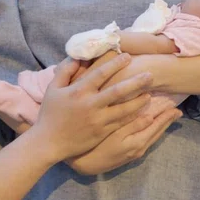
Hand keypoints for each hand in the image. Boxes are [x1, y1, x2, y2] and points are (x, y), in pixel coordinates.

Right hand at [29, 53, 152, 162]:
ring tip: (150, 94)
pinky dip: (133, 117)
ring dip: (139, 101)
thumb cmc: (50, 114)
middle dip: (135, 82)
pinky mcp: (101, 132)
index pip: (101, 74)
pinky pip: (121, 123)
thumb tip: (77, 57)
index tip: (128, 56)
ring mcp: (97, 120)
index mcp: (78, 91)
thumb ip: (65, 71)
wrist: (49, 143)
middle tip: (150, 75)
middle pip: (118, 91)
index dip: (115, 64)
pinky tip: (143, 112)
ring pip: (124, 109)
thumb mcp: (52, 89)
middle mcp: (90, 104)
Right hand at [67, 106, 181, 174]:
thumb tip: (150, 116)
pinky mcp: (129, 153)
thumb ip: (133, 125)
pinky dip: (153, 131)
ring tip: (168, 118)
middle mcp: (140, 148)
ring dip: (162, 127)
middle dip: (167, 121)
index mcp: (138, 142)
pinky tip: (152, 127)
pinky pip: (147, 140)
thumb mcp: (115, 134)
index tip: (176, 107)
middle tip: (177, 111)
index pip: (157, 126)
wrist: (86, 165)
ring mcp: (135, 152)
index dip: (166, 116)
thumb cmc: (98, 146)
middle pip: (158, 132)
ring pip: (153, 137)